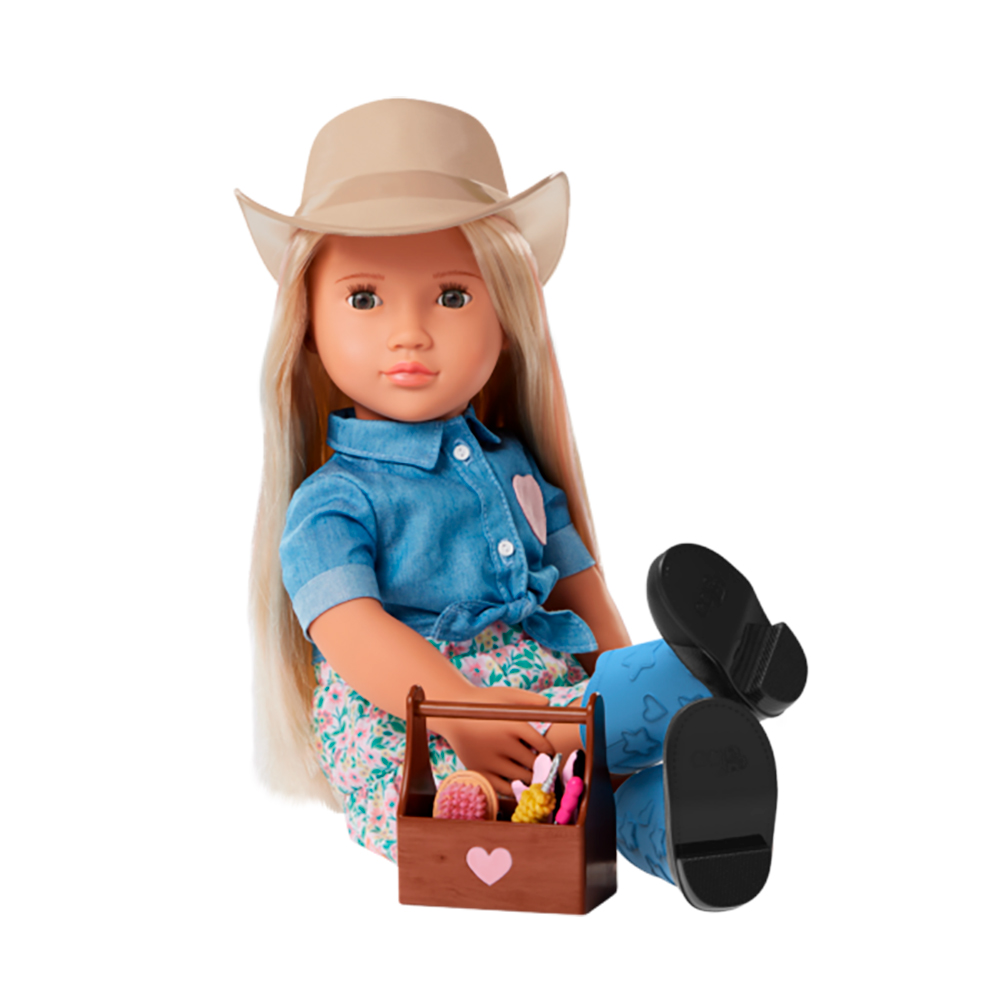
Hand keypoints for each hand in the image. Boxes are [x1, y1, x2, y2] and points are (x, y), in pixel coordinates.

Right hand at [434, 687, 554, 796]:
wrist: (451, 712)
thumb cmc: (483, 702)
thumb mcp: (505, 695)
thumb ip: (529, 700)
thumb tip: (549, 704)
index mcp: (513, 725)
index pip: (542, 745)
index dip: (550, 751)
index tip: (551, 753)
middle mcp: (503, 744)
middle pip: (533, 763)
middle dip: (542, 766)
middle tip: (546, 767)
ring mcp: (490, 759)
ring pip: (520, 776)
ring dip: (531, 777)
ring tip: (534, 774)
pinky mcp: (479, 769)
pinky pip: (502, 787)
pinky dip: (513, 788)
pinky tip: (517, 782)